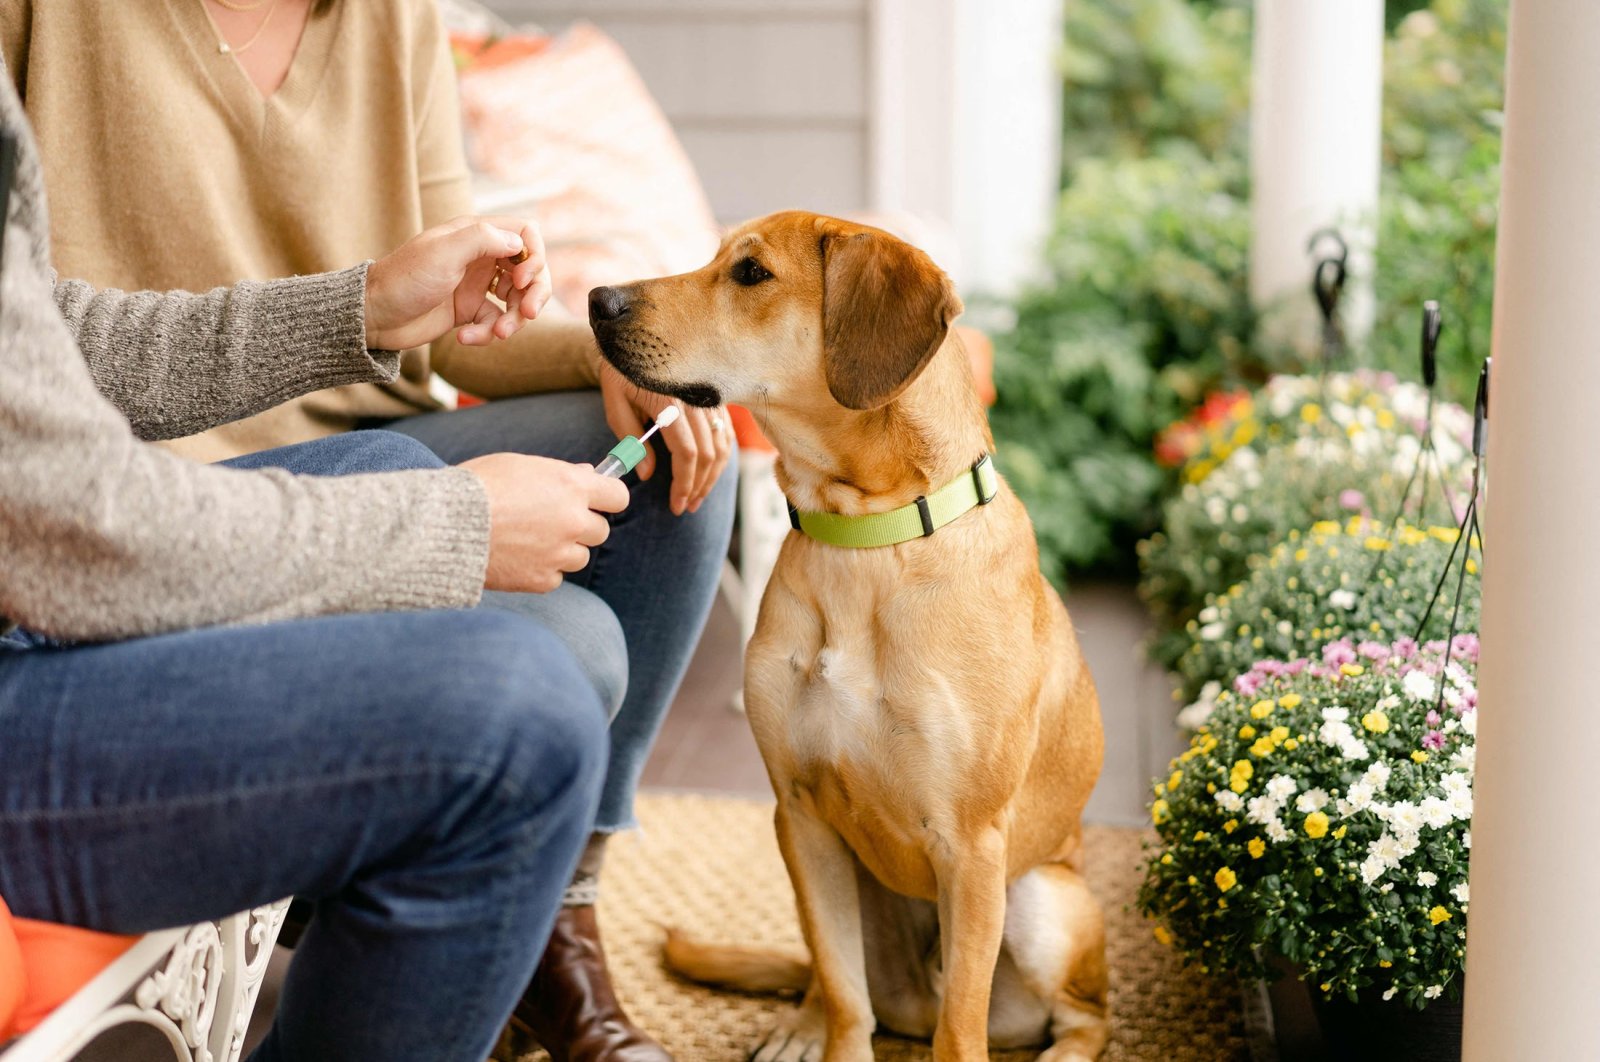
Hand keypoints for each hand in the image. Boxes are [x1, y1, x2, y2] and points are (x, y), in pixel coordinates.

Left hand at [365, 215, 554, 350]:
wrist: (374, 316)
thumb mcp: (444, 252)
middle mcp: (480, 257)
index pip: (525, 234)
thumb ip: (483, 239)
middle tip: (528, 313)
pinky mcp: (469, 311)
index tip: (523, 279)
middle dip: (534, 294)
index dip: (534, 256)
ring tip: (498, 334)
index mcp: (476, 234)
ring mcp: (476, 284)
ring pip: (516, 300)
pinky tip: (465, 338)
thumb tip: (520, 243)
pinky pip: (495, 321)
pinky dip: (487, 333)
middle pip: (529, 270)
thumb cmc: (404, 279)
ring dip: (513, 319)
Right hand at [461, 453, 628, 592]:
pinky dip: (542, 570)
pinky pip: (556, 577)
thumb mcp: (519, 465)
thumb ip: (558, 472)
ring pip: (580, 556)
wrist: (444, 525)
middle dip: (582, 526)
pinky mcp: (541, 579)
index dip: (607, 498)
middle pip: (600, 530)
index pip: (618, 496)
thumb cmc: (477, 486)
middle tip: (552, 521)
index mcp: (571, 486)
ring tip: (529, 540)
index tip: (597, 500)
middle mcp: (573, 521)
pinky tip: (518, 558)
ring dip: (563, 550)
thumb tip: (588, 474)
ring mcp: (559, 553)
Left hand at [598, 361, 732, 515]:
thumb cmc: (620, 372)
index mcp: (669, 402)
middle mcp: (695, 400)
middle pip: (708, 454)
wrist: (633, 336)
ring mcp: (708, 398)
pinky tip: (709, 471)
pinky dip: (722, 456)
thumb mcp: (615, 405)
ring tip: (697, 496)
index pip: (687, 452)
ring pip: (722, 446)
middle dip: (698, 486)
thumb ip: (632, 440)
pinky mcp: (713, 398)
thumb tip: (648, 474)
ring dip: (712, 476)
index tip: (676, 504)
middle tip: (685, 506)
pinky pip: (726, 432)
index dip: (684, 483)